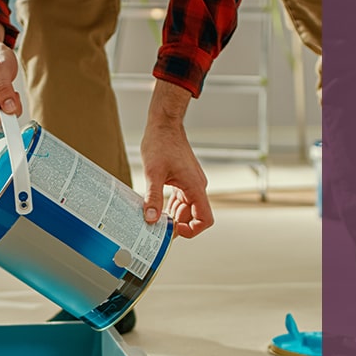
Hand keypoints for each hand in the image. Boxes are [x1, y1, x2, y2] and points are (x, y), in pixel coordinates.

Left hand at [141, 81, 213, 237]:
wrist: (164, 124)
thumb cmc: (161, 143)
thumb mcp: (153, 173)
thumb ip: (152, 198)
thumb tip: (151, 219)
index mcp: (195, 186)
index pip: (205, 219)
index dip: (192, 230)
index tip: (174, 230)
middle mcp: (197, 186)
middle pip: (194, 216)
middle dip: (178, 225)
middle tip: (158, 229)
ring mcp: (191, 183)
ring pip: (187, 208)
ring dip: (173, 216)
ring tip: (155, 219)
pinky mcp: (184, 179)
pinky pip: (182, 199)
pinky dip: (171, 206)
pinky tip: (157, 207)